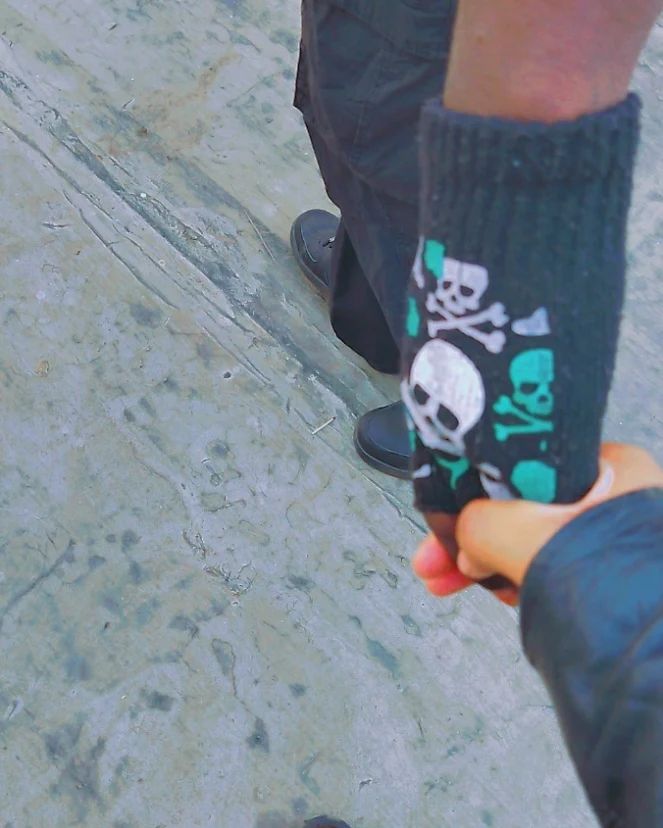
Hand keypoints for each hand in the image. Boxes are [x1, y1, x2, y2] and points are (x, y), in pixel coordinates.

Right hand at [414, 444, 662, 603]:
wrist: (653, 663)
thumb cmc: (614, 588)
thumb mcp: (520, 534)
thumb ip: (478, 524)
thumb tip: (463, 542)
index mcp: (610, 470)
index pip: (522, 466)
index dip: (474, 493)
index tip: (443, 518)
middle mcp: (616, 500)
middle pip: (520, 506)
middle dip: (470, 537)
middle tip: (433, 562)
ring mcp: (609, 542)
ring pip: (529, 540)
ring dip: (485, 560)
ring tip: (447, 582)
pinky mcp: (604, 578)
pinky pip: (546, 566)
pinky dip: (514, 578)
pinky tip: (492, 591)